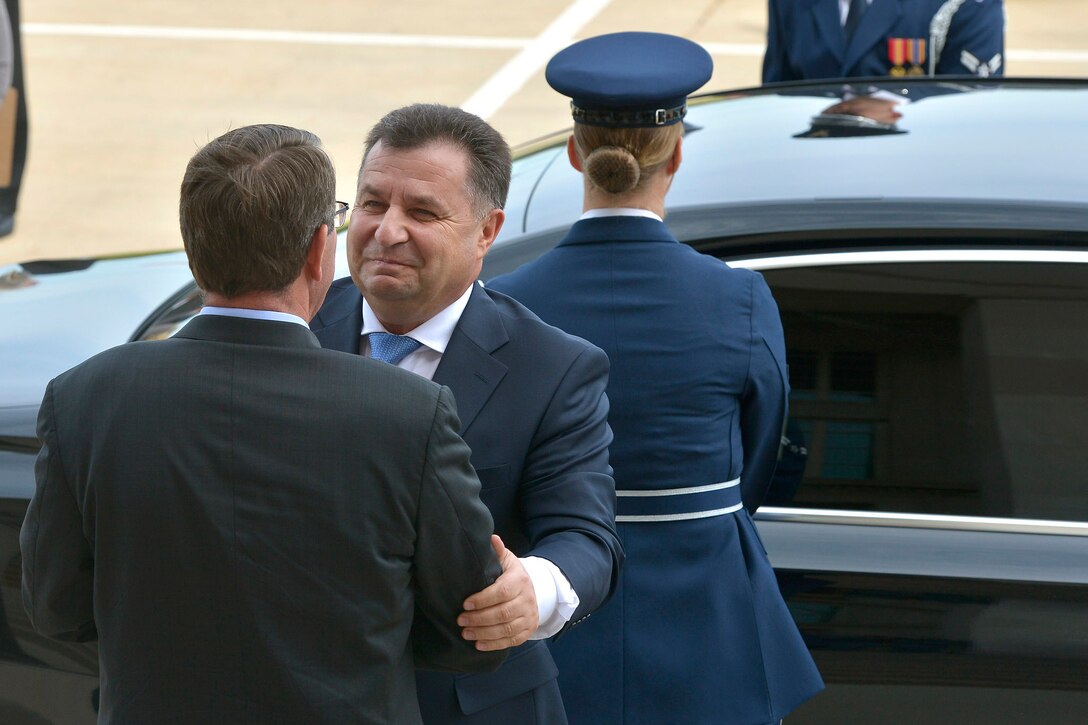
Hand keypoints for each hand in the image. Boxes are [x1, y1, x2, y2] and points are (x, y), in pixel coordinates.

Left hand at [458, 535, 538, 650]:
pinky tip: (478, 644)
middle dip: (479, 619)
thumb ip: (497, 552)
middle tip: (460, 620)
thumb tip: (491, 538)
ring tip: (465, 633)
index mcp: (520, 580)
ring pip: (507, 629)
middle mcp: (527, 599)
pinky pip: (511, 640)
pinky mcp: (528, 630)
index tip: (465, 604)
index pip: (502, 592)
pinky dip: (494, 644)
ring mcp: (529, 616)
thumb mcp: (506, 561)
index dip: (483, 600)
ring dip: (484, 633)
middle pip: (503, 613)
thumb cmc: (512, 575)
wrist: (533, 591)